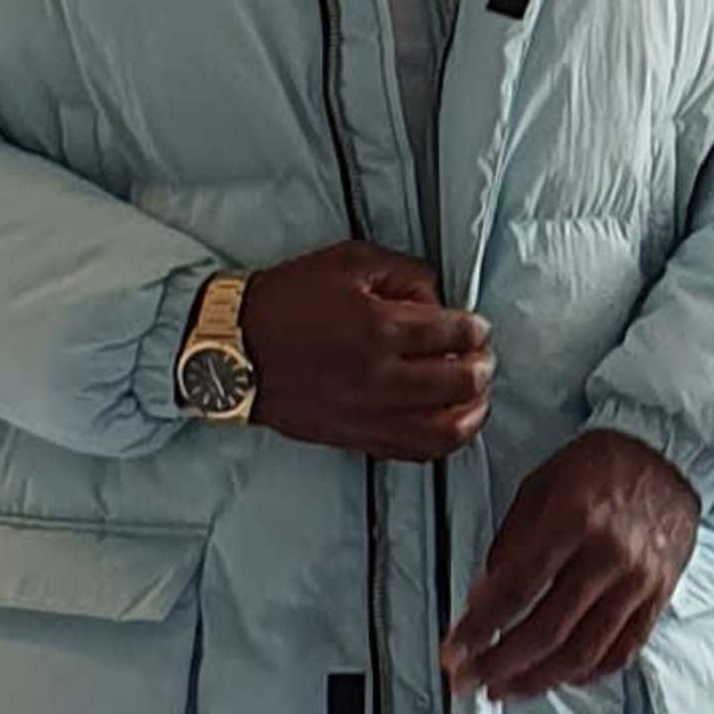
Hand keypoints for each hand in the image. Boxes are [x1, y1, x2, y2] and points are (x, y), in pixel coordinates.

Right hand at [239, 245, 492, 460]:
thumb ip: (405, 274)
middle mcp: (379, 376)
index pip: (456, 332)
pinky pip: (415, 452)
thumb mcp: (348, 262)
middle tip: (482, 357)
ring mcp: (368, 413)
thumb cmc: (285, 300)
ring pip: (447, 428)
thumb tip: (439, 300)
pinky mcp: (356, 437)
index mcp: (379, 328)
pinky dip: (444, 439)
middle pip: (462, 381)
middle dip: (483, 366)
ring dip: (475, 410)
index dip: (477, 328)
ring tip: (477, 395)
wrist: (231, 349)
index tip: (476, 326)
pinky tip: (451, 423)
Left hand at [443, 431, 701, 703]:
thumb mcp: (541, 485)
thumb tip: (484, 599)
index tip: (453, 653)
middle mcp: (609, 555)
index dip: (479, 628)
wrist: (670, 455)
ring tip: (505, 690)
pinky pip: (623, 650)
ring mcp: (638, 581)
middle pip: (547, 630)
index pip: (515, 589)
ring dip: (537, 680)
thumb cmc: (602, 465)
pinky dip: (587, 672)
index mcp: (573, 519)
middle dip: (498, 665)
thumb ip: (511, 542)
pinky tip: (559, 678)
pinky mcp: (659, 596)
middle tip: (467, 681)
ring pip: (583, 651)